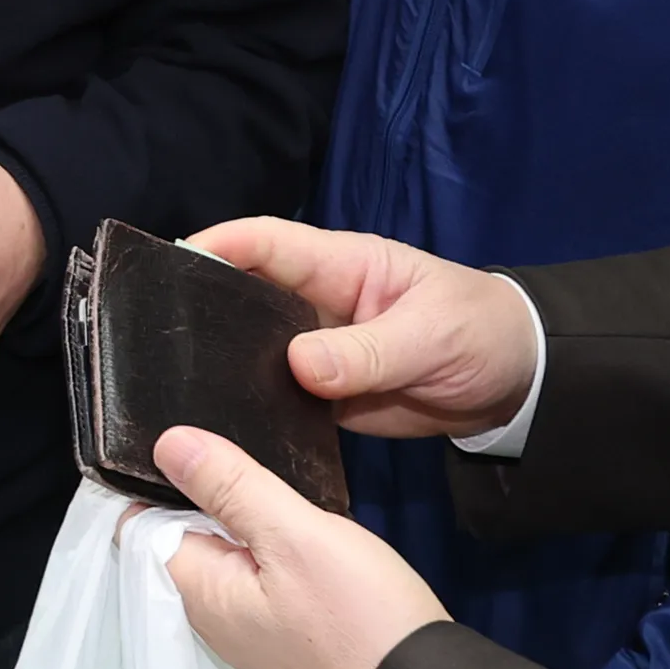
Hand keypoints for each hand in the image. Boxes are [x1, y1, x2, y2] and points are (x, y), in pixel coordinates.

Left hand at [156, 427, 448, 668]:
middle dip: (207, 494)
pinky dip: (274, 548)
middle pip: (188, 537)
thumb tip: (168, 444)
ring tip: (273, 480)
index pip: (145, 525)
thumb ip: (230, 486)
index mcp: (200, 592)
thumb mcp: (294, 534)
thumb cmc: (361, 617)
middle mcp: (217, 617)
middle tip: (240, 450)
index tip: (185, 439)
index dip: (158, 479)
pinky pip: (265, 577)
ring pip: (231, 555)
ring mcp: (256, 630)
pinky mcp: (293, 635)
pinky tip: (300, 527)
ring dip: (246, 519)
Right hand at [189, 216, 541, 437]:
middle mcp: (316, 304)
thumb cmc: (480, 333)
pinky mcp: (325, 396)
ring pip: (253, 348)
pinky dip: (250, 406)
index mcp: (340, 266)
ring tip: (172, 382)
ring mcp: (317, 351)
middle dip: (200, 304)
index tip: (171, 262)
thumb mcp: (431, 336)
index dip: (217, 245)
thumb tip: (299, 366)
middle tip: (151, 330)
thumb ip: (368, 352)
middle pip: (244, 294)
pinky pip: (277, 396)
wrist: (518, 387)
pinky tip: (221, 425)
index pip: (266, 243)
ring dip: (220, 361)